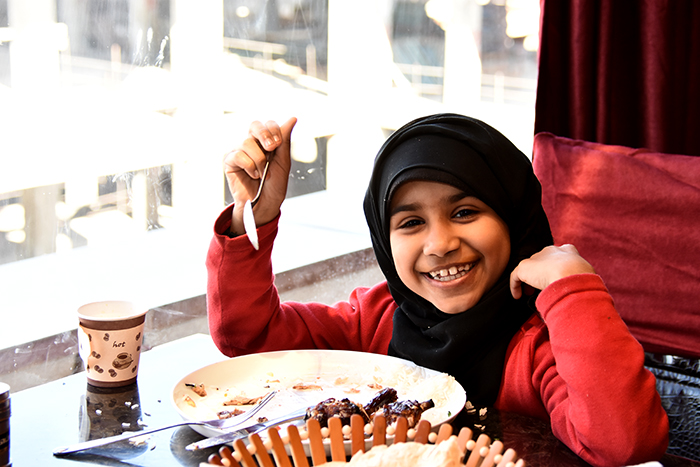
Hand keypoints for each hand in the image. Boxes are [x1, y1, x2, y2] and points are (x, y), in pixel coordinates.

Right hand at [224, 117, 296, 235]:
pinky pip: (238, 155)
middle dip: (265, 135)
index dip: (273, 130)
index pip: (268, 124)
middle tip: (271, 148)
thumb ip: (285, 140)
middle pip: (254, 125)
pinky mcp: (229, 161)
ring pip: (248, 143)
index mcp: (266, 142)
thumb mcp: (283, 162)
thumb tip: (293, 118)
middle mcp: (252, 144)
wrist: (265, 204)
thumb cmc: (274, 185)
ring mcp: (239, 151)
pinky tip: (252, 176)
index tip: (278, 145)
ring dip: (259, 160)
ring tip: (262, 173)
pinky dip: (249, 167)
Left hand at [509, 244, 595, 298]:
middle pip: (542, 260)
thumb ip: (580, 282)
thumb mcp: (586, 279)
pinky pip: (516, 276)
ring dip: (528, 280)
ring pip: (529, 268)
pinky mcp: (524, 266)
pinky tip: (517, 296)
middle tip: (541, 287)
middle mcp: (551, 251)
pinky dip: (515, 286)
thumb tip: (581, 295)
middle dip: (541, 273)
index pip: (560, 255)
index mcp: (568, 251)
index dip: (556, 266)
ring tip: (529, 293)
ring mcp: (537, 257)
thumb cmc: (583, 280)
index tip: (556, 277)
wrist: (570, 276)